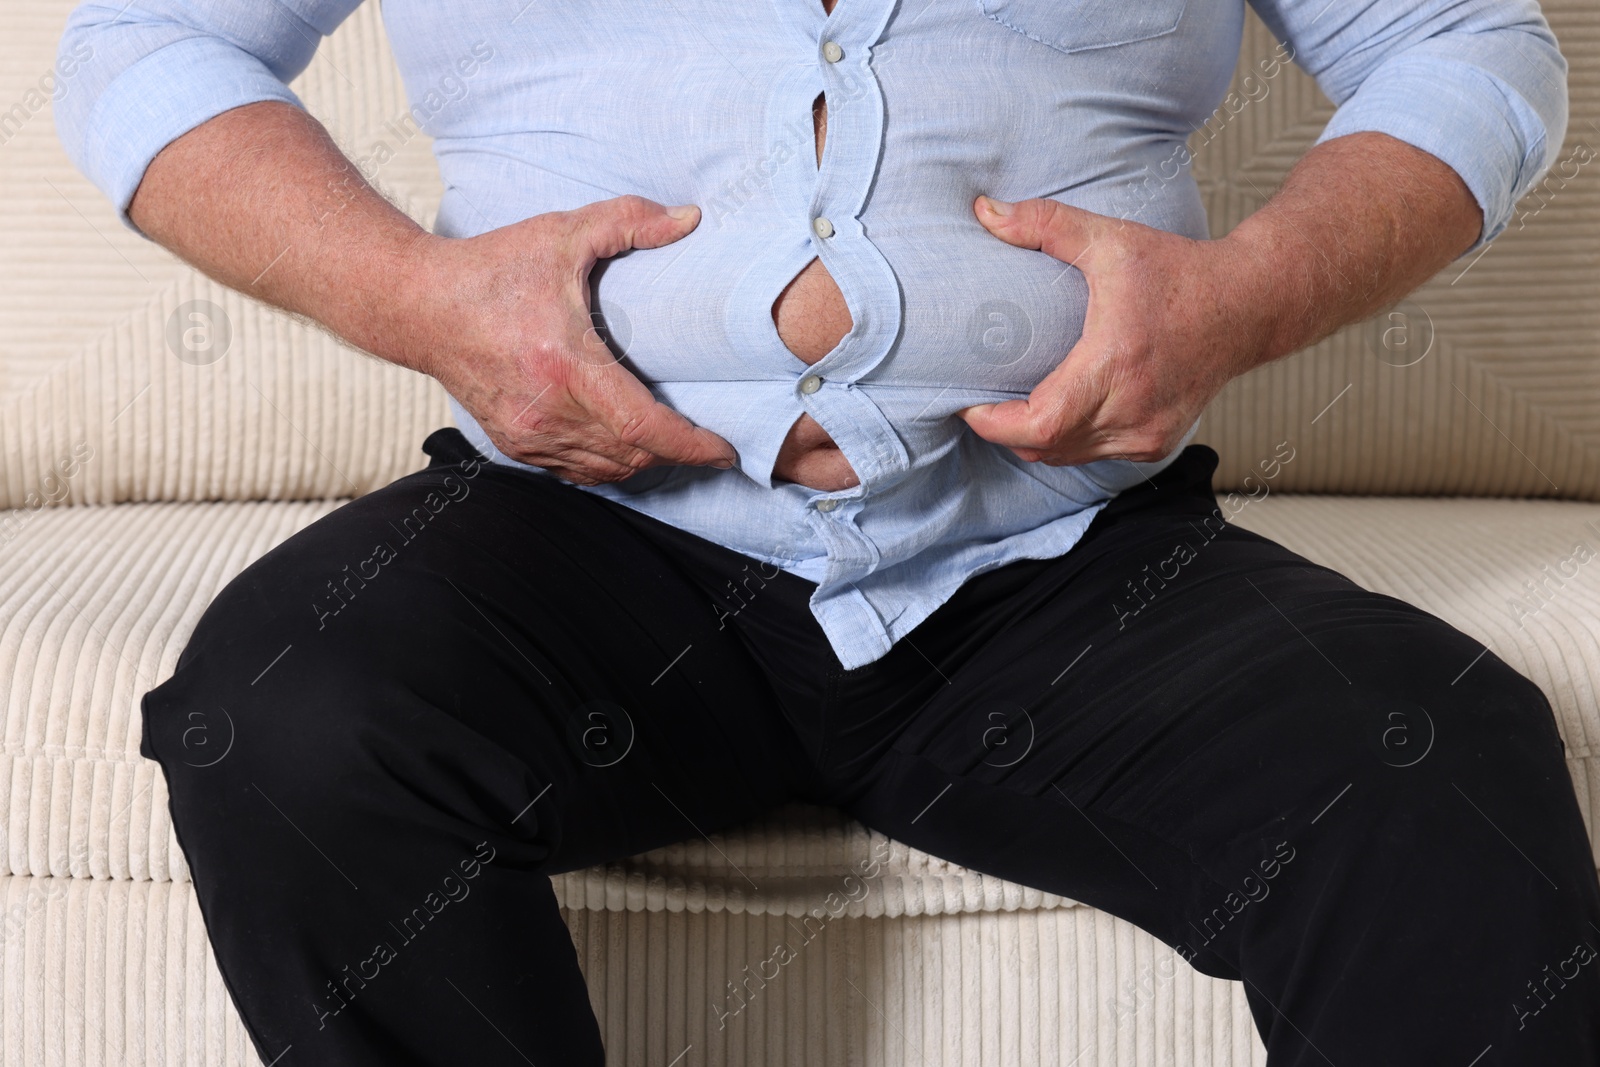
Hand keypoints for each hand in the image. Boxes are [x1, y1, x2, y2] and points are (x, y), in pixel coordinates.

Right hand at [405, 196, 737, 485]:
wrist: (418, 305)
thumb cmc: (489, 270)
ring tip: (672, 444)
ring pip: (605, 470)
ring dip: (643, 461)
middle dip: (675, 454)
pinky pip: (574, 472)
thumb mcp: (560, 234)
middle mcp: (547, 412)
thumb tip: (688, 219)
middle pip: (632, 456)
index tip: (724, 452)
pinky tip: (624, 446)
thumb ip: (627, 221)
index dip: (691, 446)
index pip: (643, 427)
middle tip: (708, 442)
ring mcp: (528, 435)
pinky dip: (606, 464)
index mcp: (566, 367)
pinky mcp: (514, 443)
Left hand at [958, 196, 1273, 466]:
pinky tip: (1058, 413)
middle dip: (1005, 432)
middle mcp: (1134, 408)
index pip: (1041, 424)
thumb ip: (1044, 223)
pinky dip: (1070, 441)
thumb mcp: (1110, 239)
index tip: (969, 406)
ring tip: (1011, 409)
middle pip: (1046, 448)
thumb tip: (985, 210)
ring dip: (1035, 439)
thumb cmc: (1180, 272)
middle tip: (981, 403)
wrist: (1248, 304)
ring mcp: (1148, 433)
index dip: (995, 424)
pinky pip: (1095, 455)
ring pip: (1068, 457)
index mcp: (1116, 364)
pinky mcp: (1157, 443)